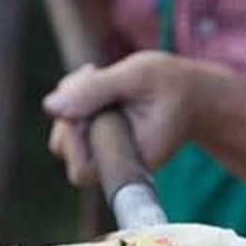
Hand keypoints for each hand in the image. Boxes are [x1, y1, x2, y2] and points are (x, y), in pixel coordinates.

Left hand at [42, 52, 230, 186]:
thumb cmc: (173, 85)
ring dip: (71, 102)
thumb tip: (50, 107)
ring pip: (63, 135)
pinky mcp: (99, 136)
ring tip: (96, 75)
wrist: (194, 95)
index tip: (90, 101)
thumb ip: (96, 90)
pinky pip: (71, 121)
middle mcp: (114, 162)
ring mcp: (105, 151)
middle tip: (94, 77)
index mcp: (131, 161)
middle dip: (70, 113)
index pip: (82, 169)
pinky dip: (76, 98)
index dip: (73, 138)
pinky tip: (97, 78)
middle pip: (64, 151)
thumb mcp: (139, 75)